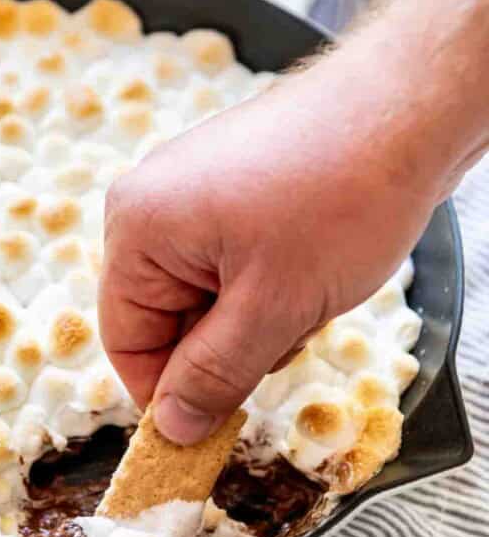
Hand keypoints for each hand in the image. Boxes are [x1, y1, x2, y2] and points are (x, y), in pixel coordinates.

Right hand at [99, 65, 441, 444]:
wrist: (408, 108)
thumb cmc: (339, 196)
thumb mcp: (273, 308)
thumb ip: (214, 376)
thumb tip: (172, 428)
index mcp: (138, 227)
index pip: (127, 340)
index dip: (168, 390)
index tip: (213, 421)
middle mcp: (153, 205)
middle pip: (169, 319)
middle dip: (228, 344)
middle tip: (286, 331)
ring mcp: (193, 192)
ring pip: (208, 298)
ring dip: (257, 317)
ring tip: (308, 289)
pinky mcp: (232, 188)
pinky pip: (232, 266)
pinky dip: (269, 286)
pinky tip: (312, 269)